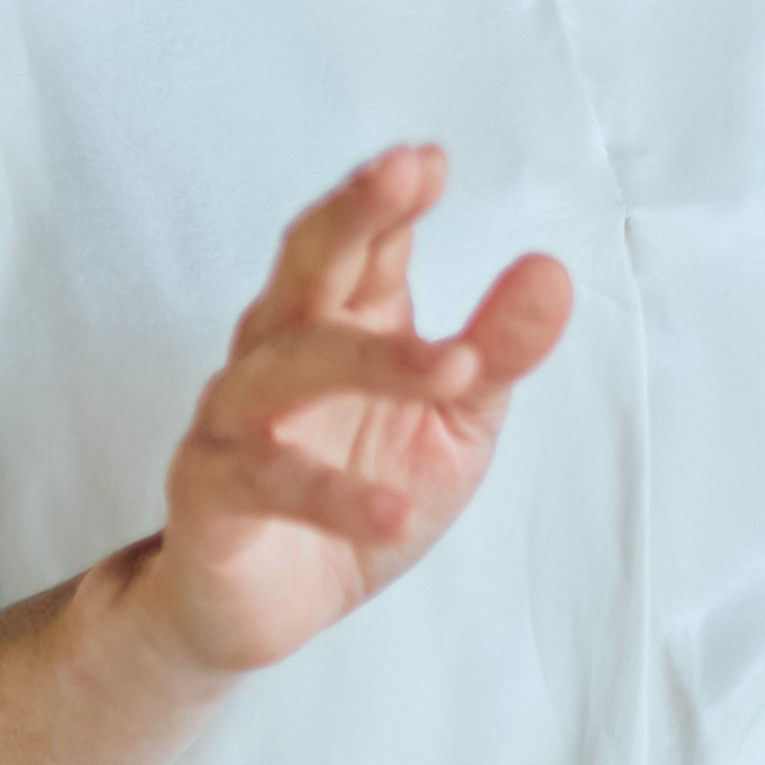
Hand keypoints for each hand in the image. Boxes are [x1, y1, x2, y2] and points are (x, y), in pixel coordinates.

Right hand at [122, 143, 575, 680]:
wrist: (266, 606)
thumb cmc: (359, 487)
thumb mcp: (455, 426)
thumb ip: (498, 354)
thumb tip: (552, 272)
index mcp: (343, 323)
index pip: (366, 245)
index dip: (392, 198)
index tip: (430, 158)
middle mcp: (280, 352)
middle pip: (308, 267)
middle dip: (352, 215)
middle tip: (403, 172)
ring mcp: (236, 418)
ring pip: (290, 367)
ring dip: (374, 361)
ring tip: (455, 368)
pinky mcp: (212, 493)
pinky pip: (268, 483)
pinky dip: (334, 498)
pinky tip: (395, 511)